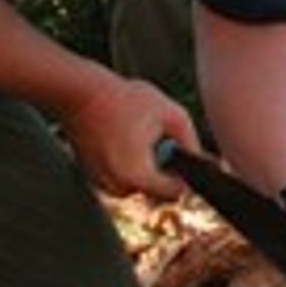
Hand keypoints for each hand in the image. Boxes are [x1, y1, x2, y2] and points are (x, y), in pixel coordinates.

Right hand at [56, 75, 199, 199]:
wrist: (80, 92)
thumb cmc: (124, 100)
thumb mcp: (171, 115)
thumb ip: (191, 143)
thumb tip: (204, 162)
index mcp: (137, 176)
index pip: (176, 194)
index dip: (185, 176)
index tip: (181, 155)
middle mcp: (117, 186)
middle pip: (156, 189)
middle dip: (162, 168)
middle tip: (155, 137)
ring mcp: (101, 183)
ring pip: (138, 183)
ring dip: (144, 165)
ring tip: (137, 135)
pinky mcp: (92, 176)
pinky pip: (120, 176)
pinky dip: (126, 162)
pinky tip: (122, 137)